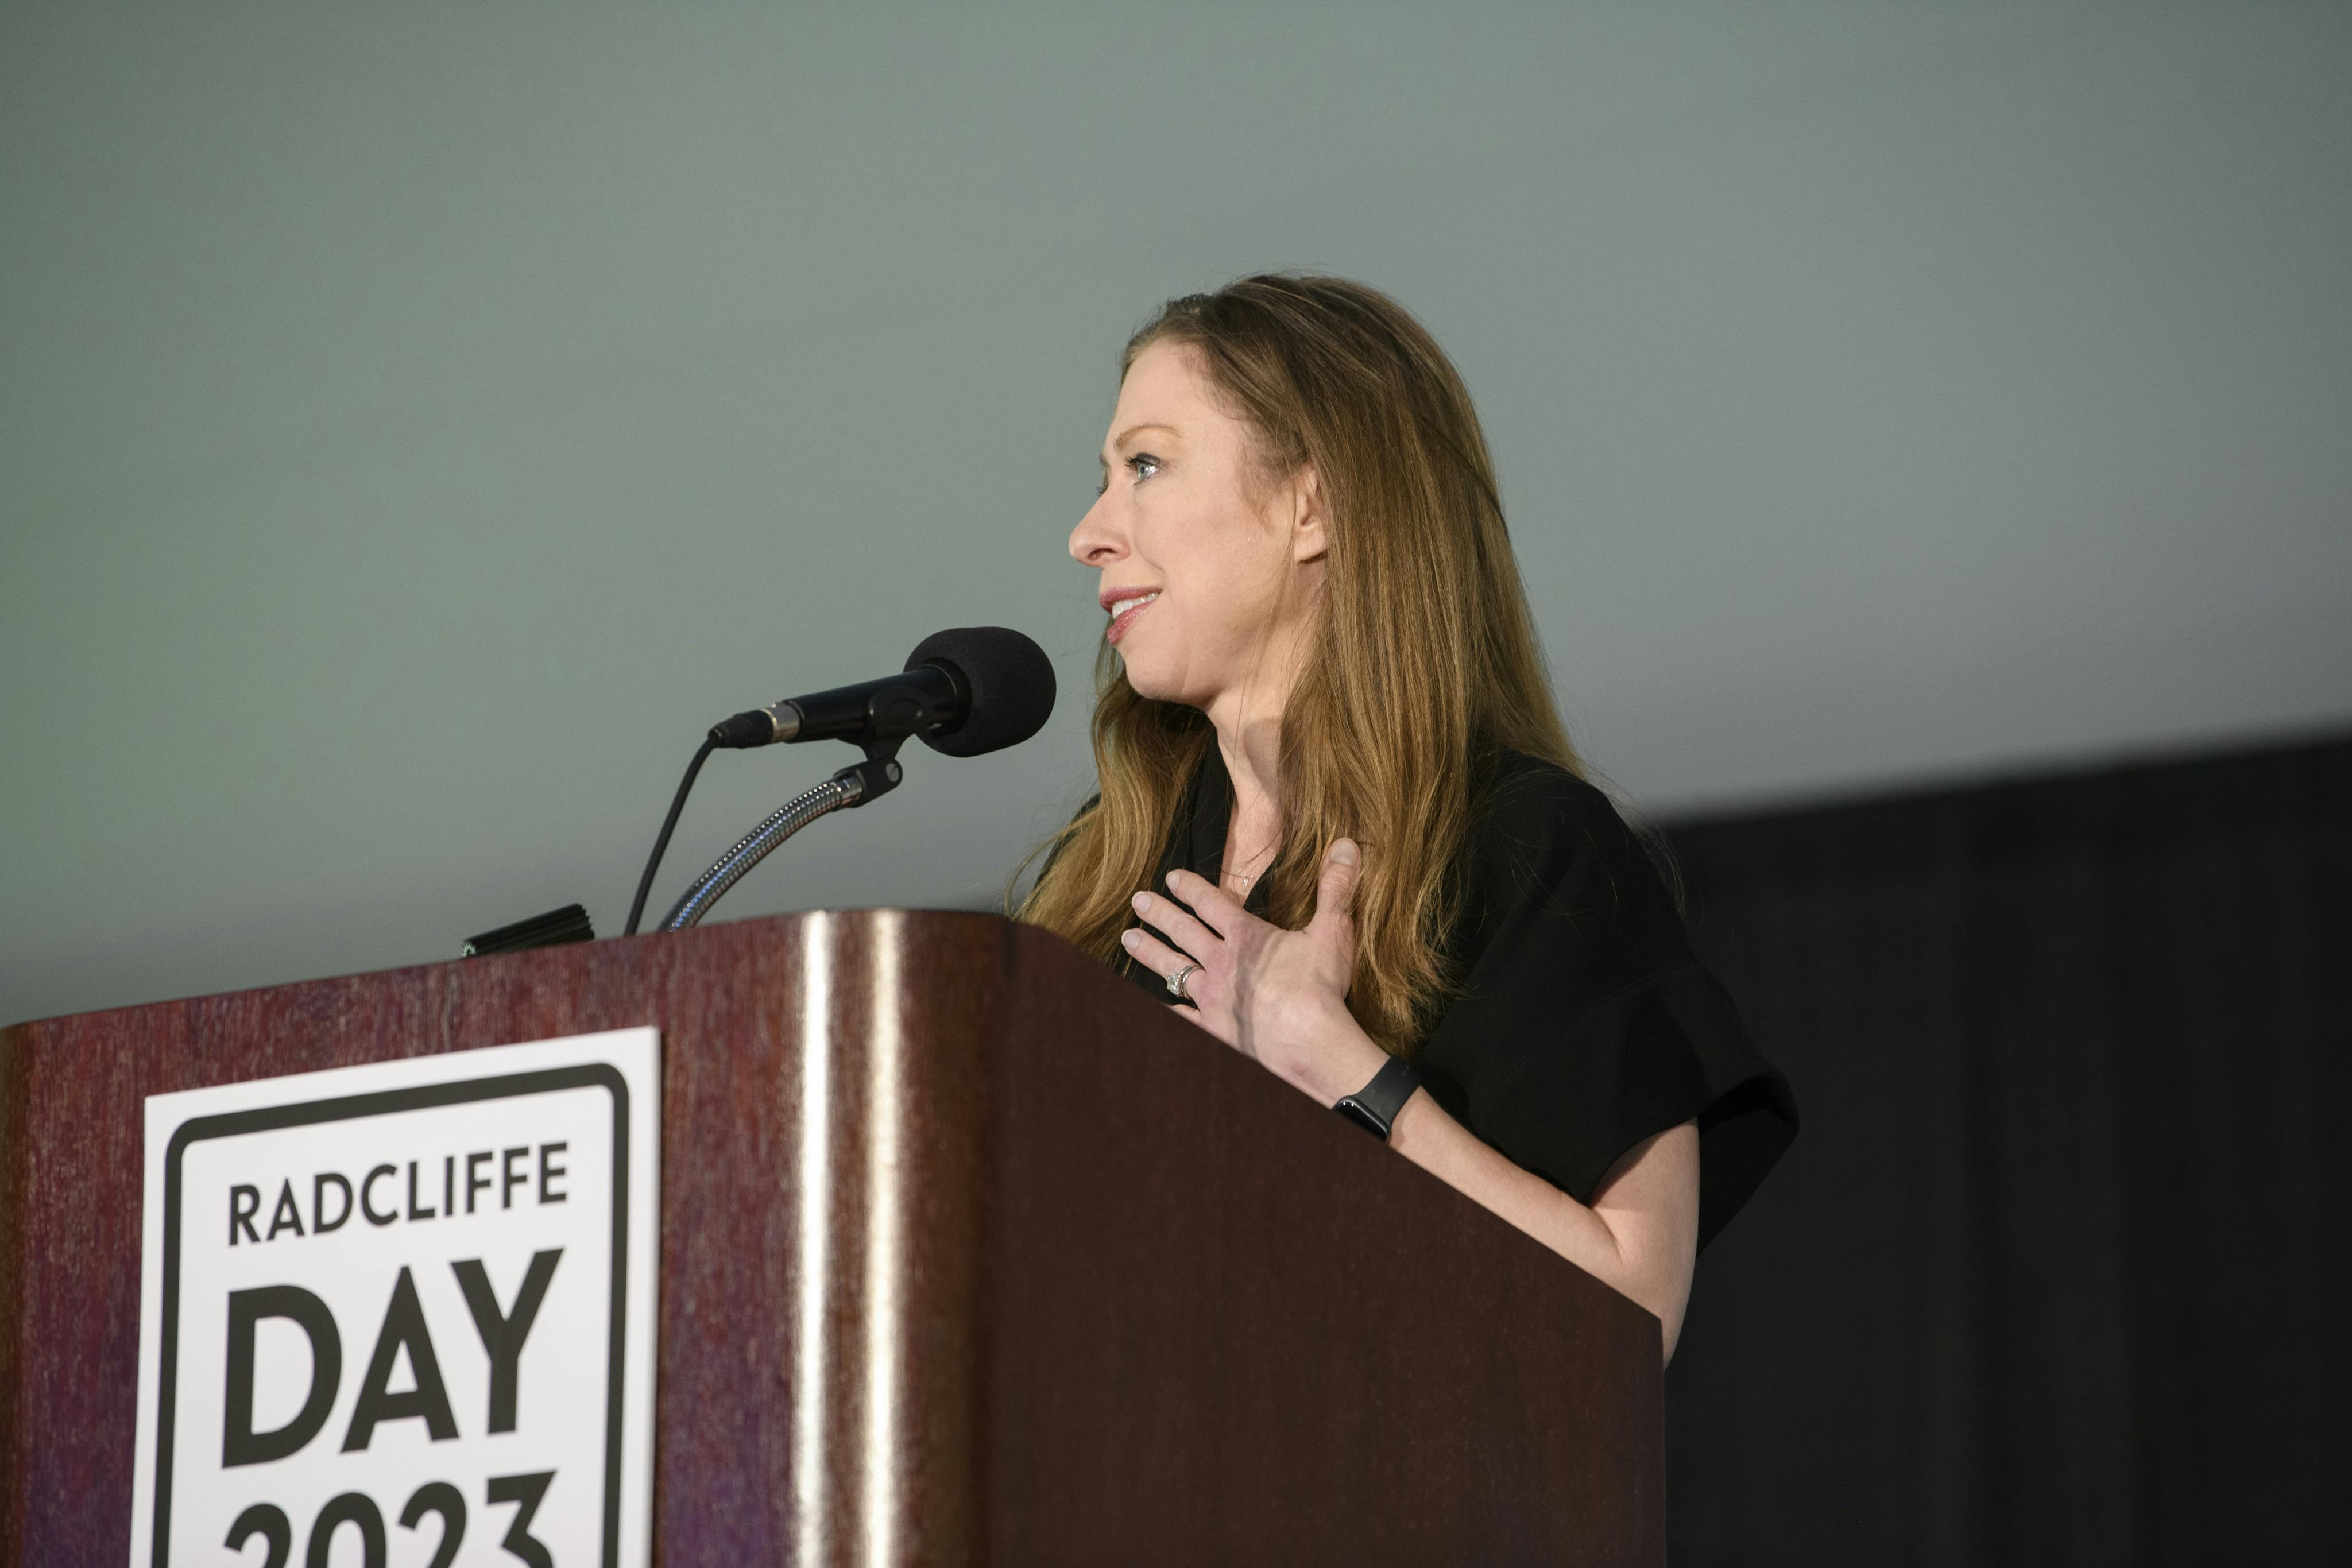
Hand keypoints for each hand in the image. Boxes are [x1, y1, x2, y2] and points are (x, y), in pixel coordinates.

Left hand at [1120, 839, 1386, 1102]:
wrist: (1310, 1044)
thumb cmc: (1321, 988)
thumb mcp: (1333, 931)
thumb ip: (1335, 887)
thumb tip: (1346, 846)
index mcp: (1246, 937)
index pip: (1211, 904)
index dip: (1190, 888)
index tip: (1170, 878)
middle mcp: (1222, 964)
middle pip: (1183, 932)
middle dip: (1159, 914)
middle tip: (1136, 902)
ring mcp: (1214, 999)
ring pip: (1173, 969)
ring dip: (1150, 952)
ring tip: (1128, 940)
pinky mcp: (1214, 1029)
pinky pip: (1183, 1016)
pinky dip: (1168, 1007)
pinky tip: (1155, 1003)